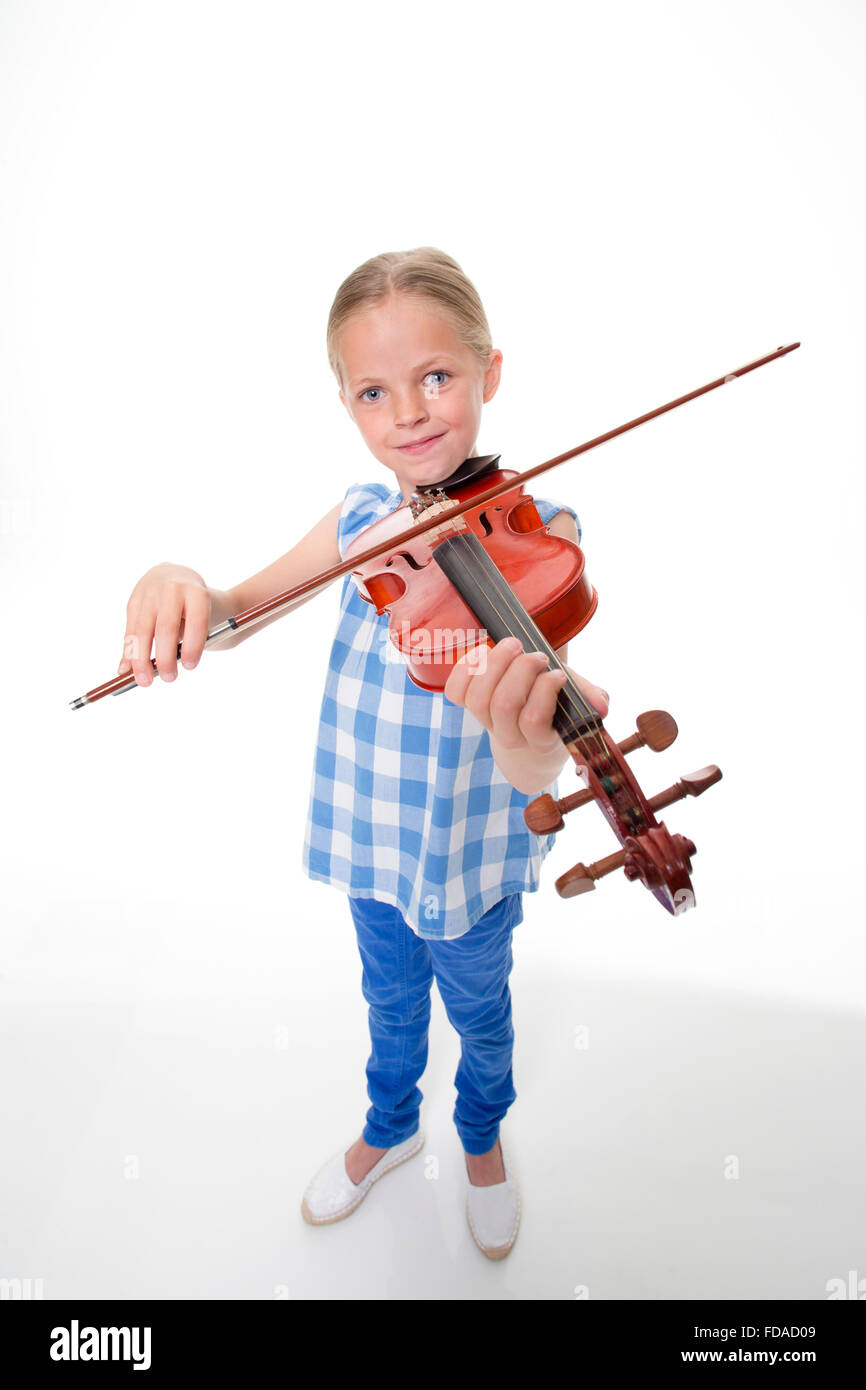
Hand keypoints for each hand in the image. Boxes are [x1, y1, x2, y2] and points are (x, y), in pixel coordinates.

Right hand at [118, 562, 211, 685]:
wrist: (176, 576)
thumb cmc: (193, 606)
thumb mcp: (203, 617)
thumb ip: (191, 639)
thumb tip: (166, 669)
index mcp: (197, 593)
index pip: (196, 621)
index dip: (193, 645)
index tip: (189, 667)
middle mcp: (172, 589)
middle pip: (166, 627)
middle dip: (165, 656)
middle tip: (169, 678)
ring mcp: (150, 593)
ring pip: (142, 629)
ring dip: (140, 659)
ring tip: (144, 681)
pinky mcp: (133, 600)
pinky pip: (130, 629)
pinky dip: (127, 652)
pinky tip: (125, 670)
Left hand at [443, 636, 608, 754]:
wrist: (527, 728)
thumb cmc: (555, 706)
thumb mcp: (576, 701)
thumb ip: (589, 698)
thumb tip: (602, 706)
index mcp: (540, 738)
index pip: (534, 720)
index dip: (544, 692)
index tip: (557, 674)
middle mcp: (510, 735)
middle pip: (504, 704)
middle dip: (521, 670)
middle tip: (537, 655)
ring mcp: (486, 722)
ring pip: (479, 697)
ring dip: (497, 663)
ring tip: (515, 645)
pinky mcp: (467, 706)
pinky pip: (456, 692)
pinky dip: (468, 667)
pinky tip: (485, 653)